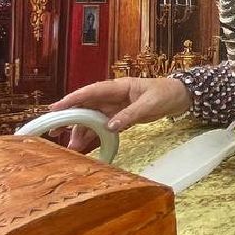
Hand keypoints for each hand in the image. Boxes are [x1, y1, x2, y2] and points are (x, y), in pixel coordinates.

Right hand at [49, 77, 191, 151]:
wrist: (180, 96)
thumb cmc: (166, 93)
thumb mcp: (149, 104)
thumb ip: (130, 115)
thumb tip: (109, 127)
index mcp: (118, 87)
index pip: (91, 92)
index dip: (72, 100)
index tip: (55, 108)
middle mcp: (113, 96)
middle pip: (87, 107)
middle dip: (70, 118)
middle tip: (53, 131)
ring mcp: (116, 106)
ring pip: (92, 118)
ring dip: (81, 131)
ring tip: (71, 147)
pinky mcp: (120, 116)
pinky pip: (102, 126)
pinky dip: (93, 135)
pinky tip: (85, 146)